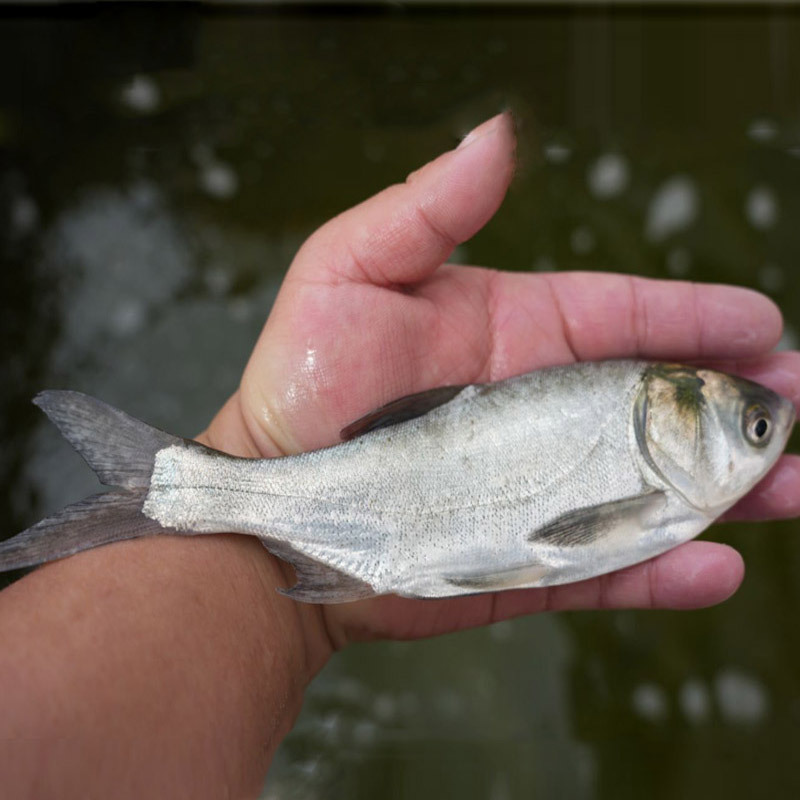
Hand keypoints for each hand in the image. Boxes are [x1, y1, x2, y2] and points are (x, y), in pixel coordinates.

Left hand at [203, 112, 799, 648]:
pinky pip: (607, 565)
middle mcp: (541, 411)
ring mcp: (539, 490)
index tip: (758, 319)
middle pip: (659, 400)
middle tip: (797, 403)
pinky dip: (663, 567)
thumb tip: (497, 136)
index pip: (624, 317)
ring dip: (728, 489)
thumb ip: (428, 209)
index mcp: (517, 335)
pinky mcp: (524, 558)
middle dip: (735, 400)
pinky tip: (716, 564)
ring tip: (792, 485)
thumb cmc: (304, 383)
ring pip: (653, 486)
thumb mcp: (350, 272)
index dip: (694, 317)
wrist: (276, 502)